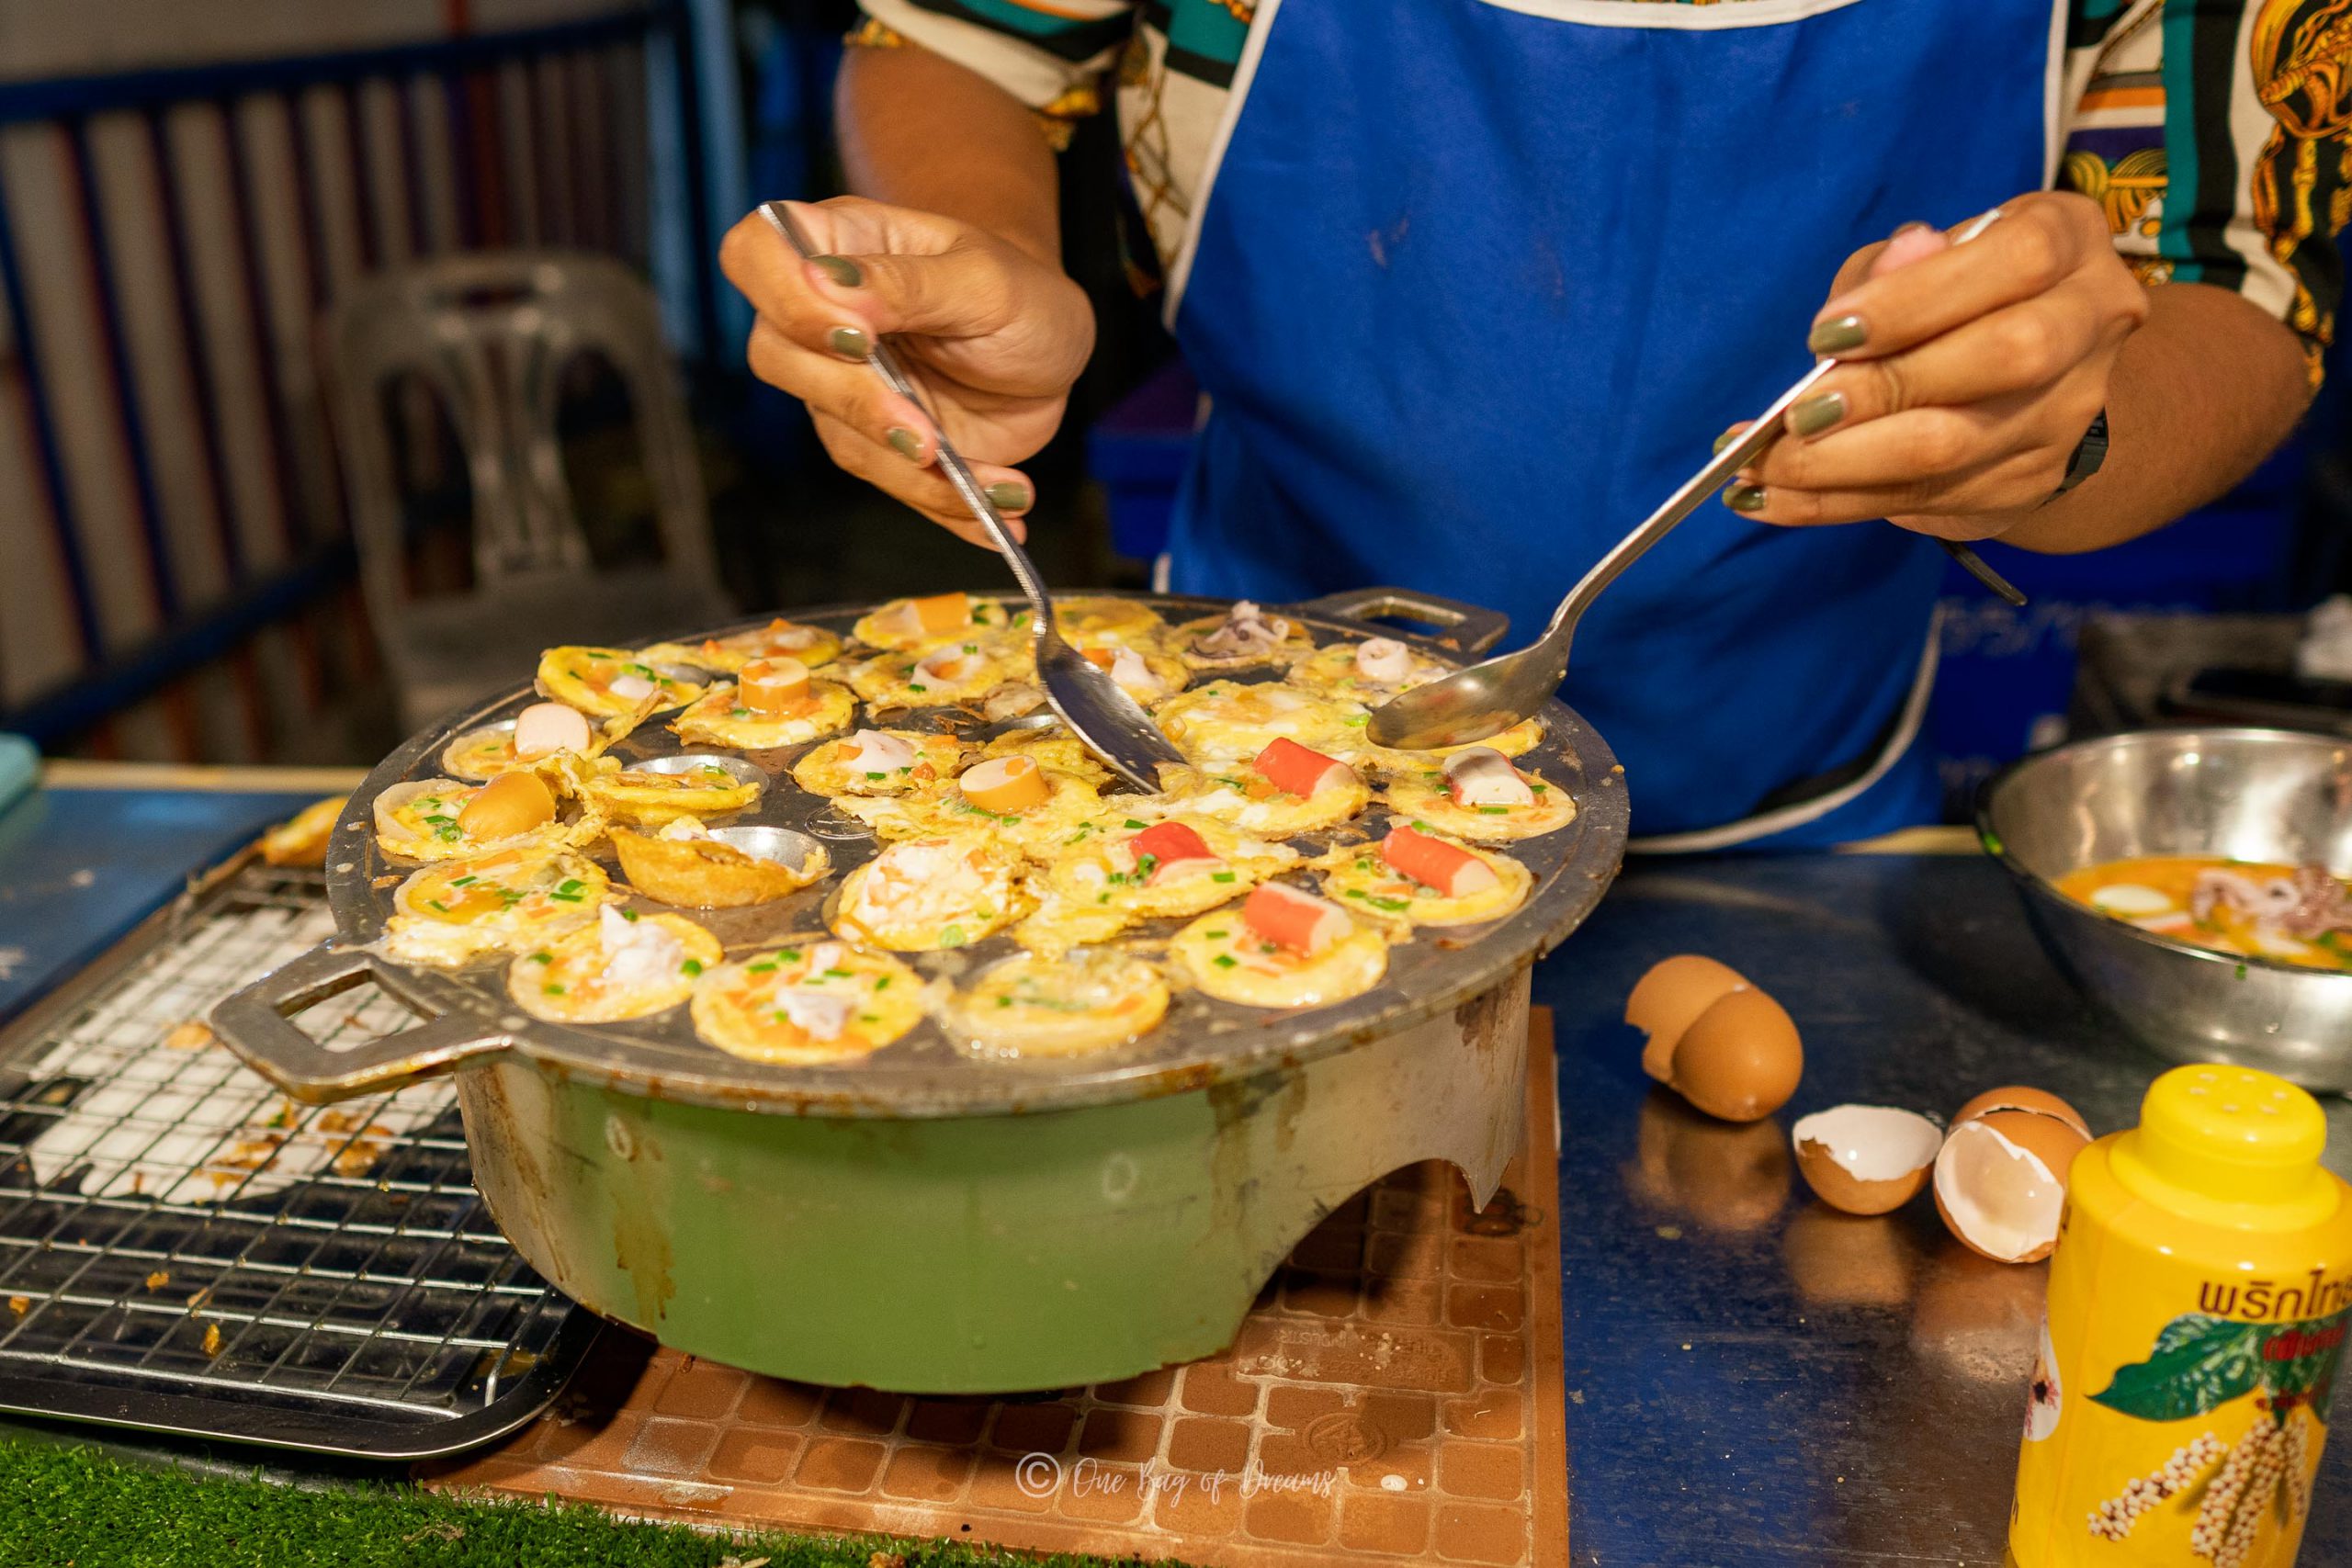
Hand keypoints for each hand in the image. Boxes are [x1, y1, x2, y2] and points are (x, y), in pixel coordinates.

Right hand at [719, 197, 1095, 546]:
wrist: (1050, 351)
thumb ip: (906, 282)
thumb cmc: (1018, 293)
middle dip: (856, 404)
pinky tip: (1001, 514)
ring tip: (998, 485)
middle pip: (779, 358)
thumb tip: (825, 281)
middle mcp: (823, 318)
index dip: (785, 299)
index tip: (857, 337)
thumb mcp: (983, 280)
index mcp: (839, 246)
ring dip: (917, 473)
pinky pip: (893, 483)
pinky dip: (948, 505)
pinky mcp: (877, 442)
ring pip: (841, 437)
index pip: (755, 255)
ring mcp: (844, 386)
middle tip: (927, 434)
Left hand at [1726, 193, 2148, 539]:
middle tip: (1797, 414)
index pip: (2017, 261)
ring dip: (1844, 463)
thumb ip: (1890, 268)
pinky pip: (1922, 498)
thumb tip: (1867, 289)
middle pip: (2007, 357)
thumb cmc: (1957, 294)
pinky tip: (1771, 499)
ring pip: (1959, 445)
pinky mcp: (2030, 481)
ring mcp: (2066, 413)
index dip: (1916, 299)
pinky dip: (1834, 502)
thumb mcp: (1923, 258)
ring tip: (1761, 466)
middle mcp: (2091, 325)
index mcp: (2072, 242)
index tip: (1826, 334)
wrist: (2026, 378)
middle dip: (1886, 389)